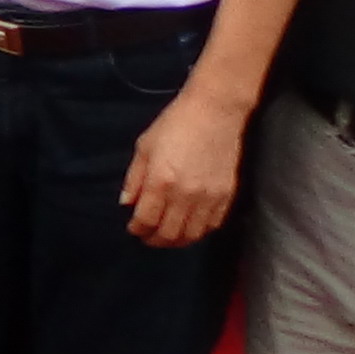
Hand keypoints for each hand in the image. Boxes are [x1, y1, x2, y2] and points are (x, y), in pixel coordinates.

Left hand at [120, 87, 247, 247]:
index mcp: (161, 182)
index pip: (146, 219)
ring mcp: (209, 198)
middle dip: (154, 239)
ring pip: (192, 235)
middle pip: (169, 233)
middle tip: (147, 237)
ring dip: (176, 241)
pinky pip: (212, 226)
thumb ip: (135, 178)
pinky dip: (198, 232)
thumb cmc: (174, 124)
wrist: (214, 112)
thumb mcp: (144, 147)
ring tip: (166, 236)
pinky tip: (189, 227)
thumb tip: (127, 204)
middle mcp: (185, 195)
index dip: (137, 229)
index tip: (133, 228)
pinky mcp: (227, 197)